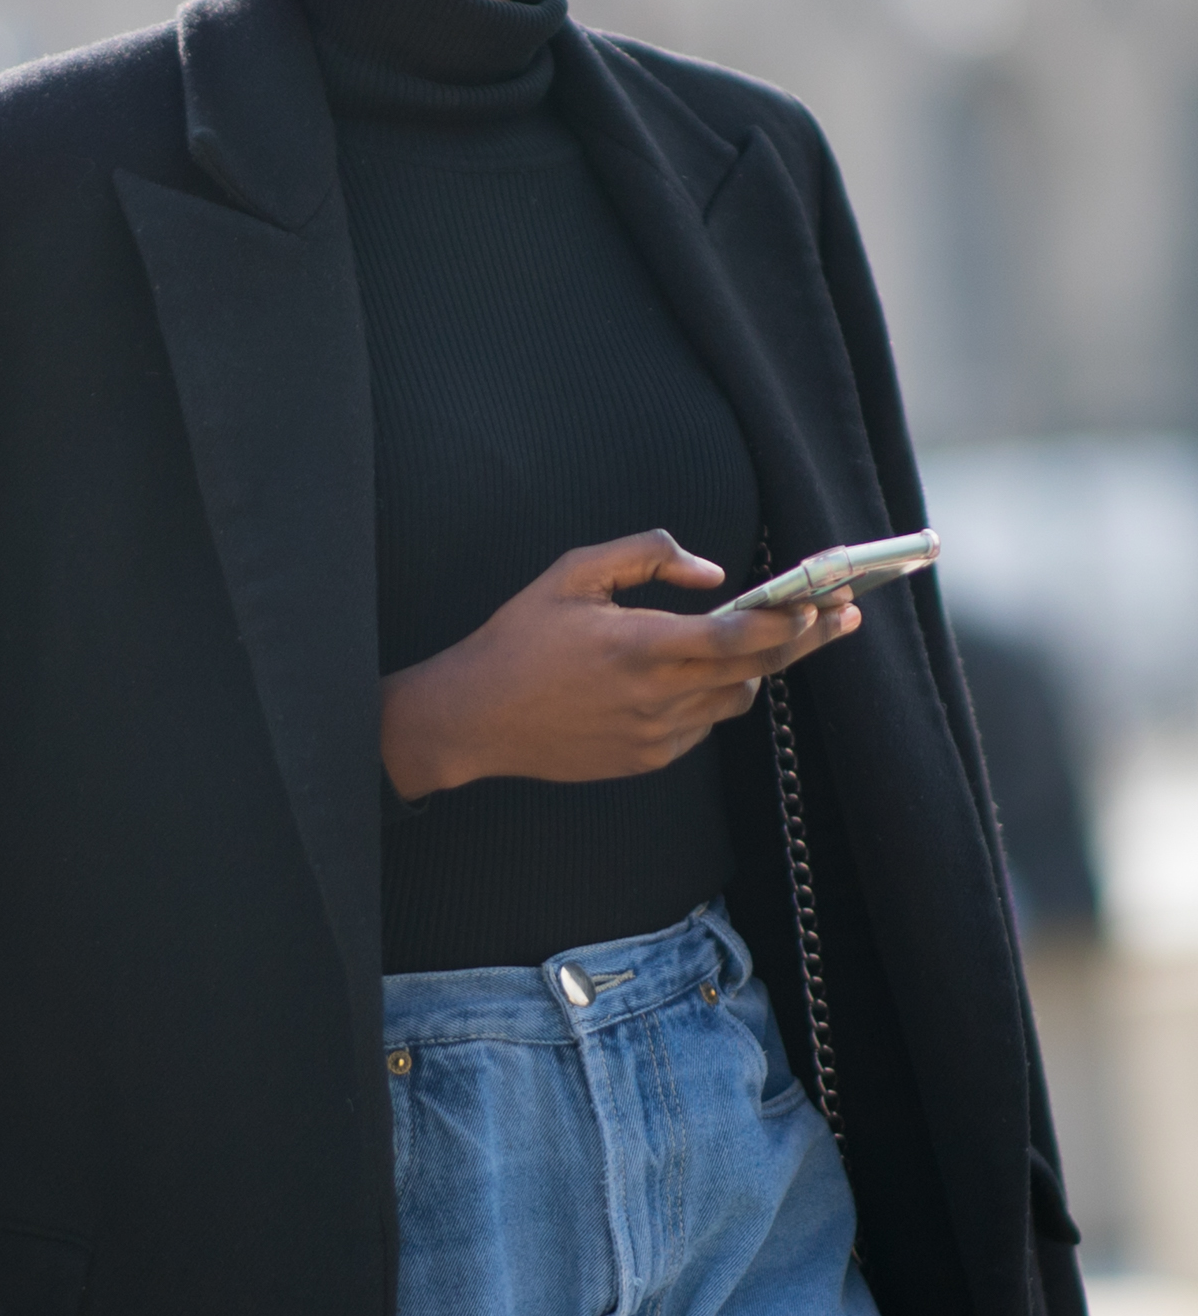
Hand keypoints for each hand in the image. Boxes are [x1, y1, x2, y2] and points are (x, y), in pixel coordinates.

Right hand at [380, 530, 860, 799]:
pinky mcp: (646, 760)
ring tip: (762, 643)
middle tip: (840, 617)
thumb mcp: (574, 572)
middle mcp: (658, 696)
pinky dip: (709, 699)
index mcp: (643, 644)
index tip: (827, 600)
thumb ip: (648, 555)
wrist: (474, 718)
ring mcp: (655, 735)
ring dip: (753, 671)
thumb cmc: (519, 638)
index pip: (743, 637)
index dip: (794, 620)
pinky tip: (692, 678)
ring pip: (734, 701)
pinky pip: (701, 727)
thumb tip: (712, 573)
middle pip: (758, 671)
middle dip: (805, 640)